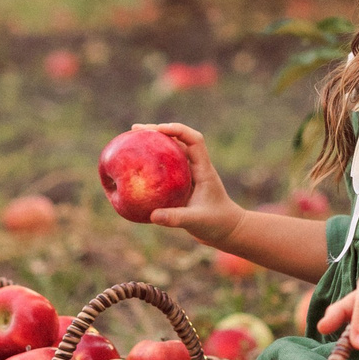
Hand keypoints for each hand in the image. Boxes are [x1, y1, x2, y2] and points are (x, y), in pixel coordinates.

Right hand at [136, 123, 242, 245]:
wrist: (227, 230)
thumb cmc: (216, 223)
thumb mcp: (196, 221)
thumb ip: (176, 218)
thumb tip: (152, 216)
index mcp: (204, 169)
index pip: (194, 140)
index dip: (176, 130)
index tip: (157, 129)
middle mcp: (196, 166)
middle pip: (178, 140)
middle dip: (158, 132)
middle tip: (135, 130)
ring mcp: (189, 173)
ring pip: (171, 151)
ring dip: (154, 144)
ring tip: (131, 140)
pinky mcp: (183, 182)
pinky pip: (165, 167)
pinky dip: (152, 162)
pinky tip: (136, 167)